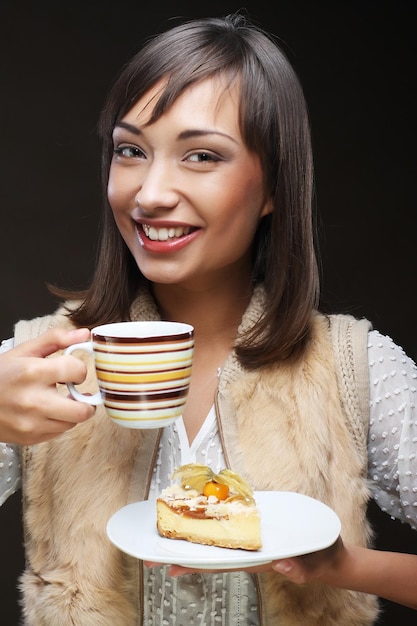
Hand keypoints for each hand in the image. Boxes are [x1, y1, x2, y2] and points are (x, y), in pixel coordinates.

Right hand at [0, 327, 95, 444]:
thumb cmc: (0, 374)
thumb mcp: (25, 351)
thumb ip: (56, 339)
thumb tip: (85, 334)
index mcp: (32, 372)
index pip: (77, 371)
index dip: (79, 370)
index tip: (71, 370)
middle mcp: (33, 401)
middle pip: (82, 410)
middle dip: (85, 400)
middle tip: (75, 392)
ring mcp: (31, 423)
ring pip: (73, 423)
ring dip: (72, 412)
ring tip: (57, 400)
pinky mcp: (30, 438)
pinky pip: (58, 433)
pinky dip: (58, 422)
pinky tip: (46, 411)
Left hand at [144, 537, 343, 579]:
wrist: (327, 553)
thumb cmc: (320, 558)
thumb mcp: (315, 563)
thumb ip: (301, 568)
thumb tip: (284, 566)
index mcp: (256, 560)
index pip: (220, 563)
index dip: (195, 564)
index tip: (170, 566)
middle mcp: (247, 551)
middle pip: (209, 554)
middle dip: (181, 554)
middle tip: (150, 556)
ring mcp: (249, 541)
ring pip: (214, 542)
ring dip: (189, 540)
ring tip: (162, 540)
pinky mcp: (254, 529)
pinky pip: (227, 528)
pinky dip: (209, 525)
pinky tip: (195, 521)